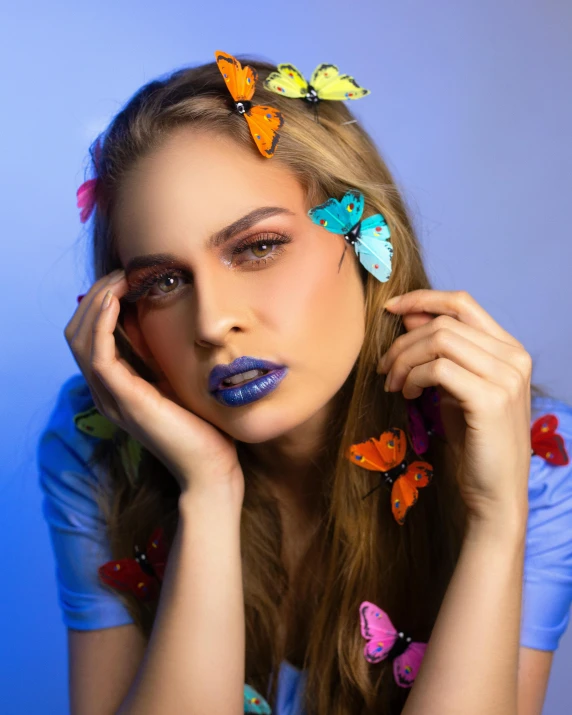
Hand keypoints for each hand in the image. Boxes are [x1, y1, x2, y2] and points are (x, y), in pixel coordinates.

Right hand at [64, 269, 243, 499]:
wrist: (212, 468)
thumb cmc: (203, 426)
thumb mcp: (178, 380)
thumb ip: (162, 356)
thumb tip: (160, 319)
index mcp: (117, 387)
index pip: (89, 337)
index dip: (101, 303)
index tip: (127, 278)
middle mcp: (106, 392)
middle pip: (77, 333)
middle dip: (96, 296)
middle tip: (123, 272)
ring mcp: (111, 398)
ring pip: (81, 339)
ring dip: (97, 303)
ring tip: (120, 279)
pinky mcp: (125, 401)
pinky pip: (98, 355)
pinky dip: (102, 323)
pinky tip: (118, 302)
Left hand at [377, 289, 531, 523]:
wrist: (494, 491)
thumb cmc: (474, 440)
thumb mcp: (454, 387)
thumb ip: (440, 352)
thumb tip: (410, 317)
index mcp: (508, 349)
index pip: (462, 303)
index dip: (422, 299)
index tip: (390, 308)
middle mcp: (513, 356)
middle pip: (443, 323)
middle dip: (403, 342)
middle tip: (383, 368)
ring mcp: (506, 377)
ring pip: (438, 341)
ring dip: (404, 359)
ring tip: (393, 383)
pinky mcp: (491, 399)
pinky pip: (438, 368)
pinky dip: (413, 376)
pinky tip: (407, 393)